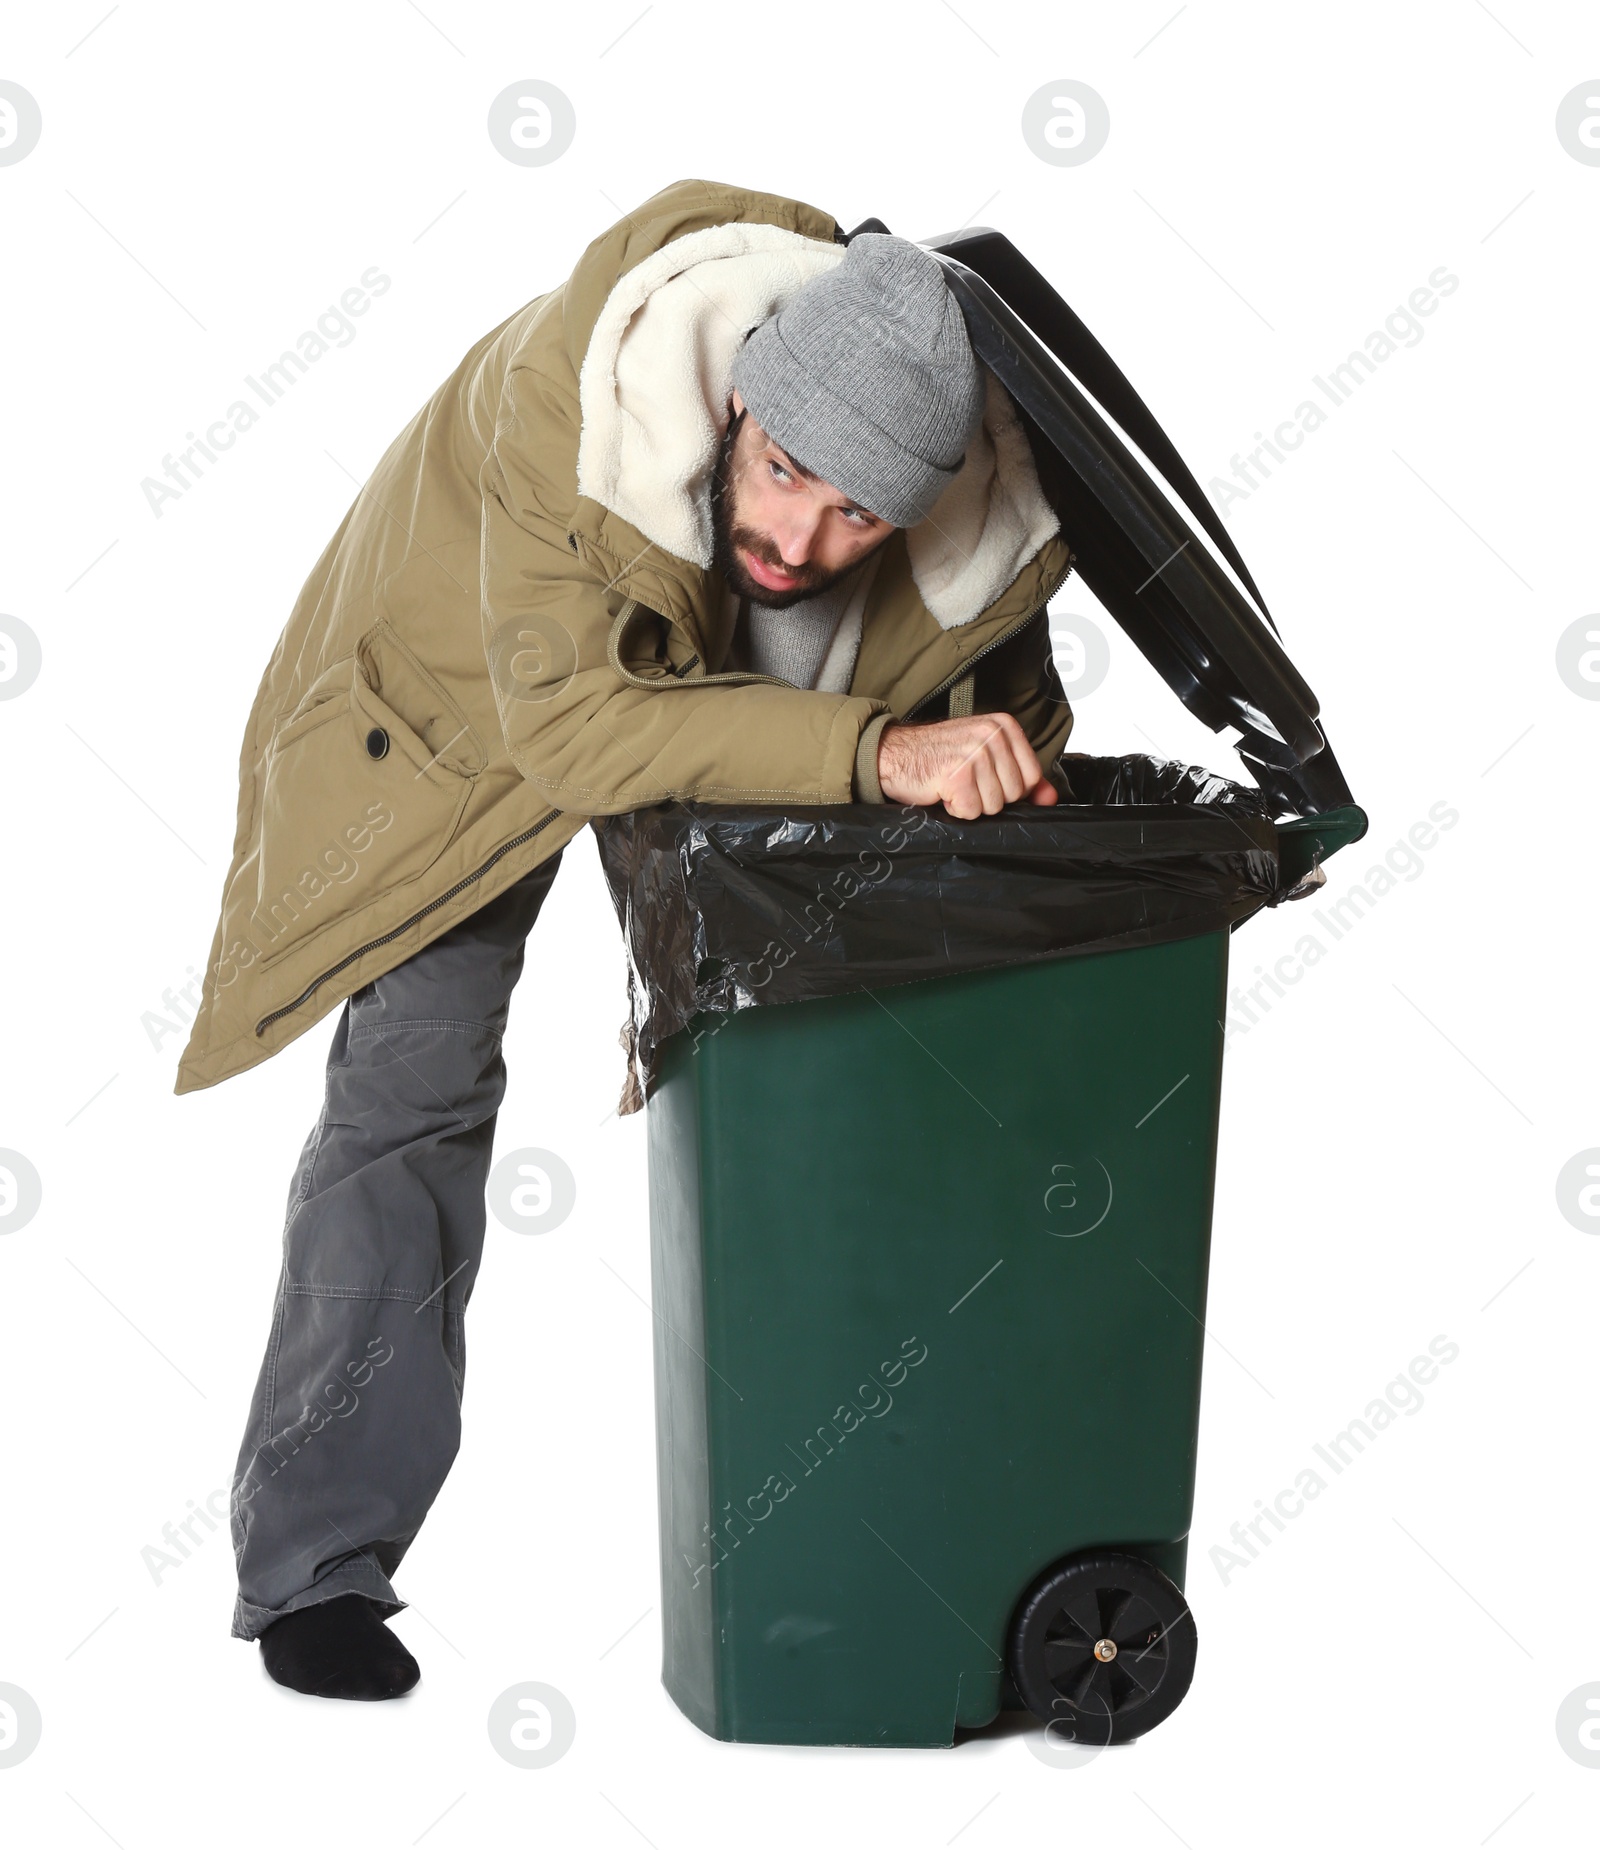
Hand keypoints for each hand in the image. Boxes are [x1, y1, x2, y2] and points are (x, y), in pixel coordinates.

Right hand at [877, 714, 1059, 818]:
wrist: (894, 754)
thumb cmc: (939, 757)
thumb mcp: (985, 758)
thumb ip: (1022, 778)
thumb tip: (1050, 799)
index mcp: (1004, 726)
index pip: (1031, 777)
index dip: (1008, 788)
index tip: (985, 778)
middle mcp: (991, 734)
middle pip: (1014, 794)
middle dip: (988, 797)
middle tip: (964, 781)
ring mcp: (974, 753)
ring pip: (993, 806)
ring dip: (970, 804)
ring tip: (952, 785)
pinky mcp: (956, 774)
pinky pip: (971, 811)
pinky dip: (955, 809)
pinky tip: (942, 791)